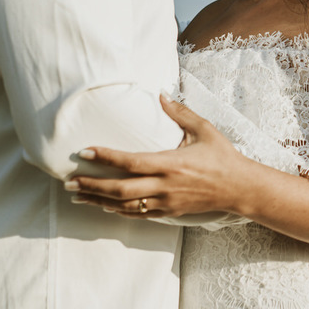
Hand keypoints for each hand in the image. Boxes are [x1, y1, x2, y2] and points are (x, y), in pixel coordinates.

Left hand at [66, 94, 253, 218]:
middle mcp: (164, 186)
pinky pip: (138, 214)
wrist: (239, 188)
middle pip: (120, 189)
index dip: (105, 157)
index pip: (130, 162)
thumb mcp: (204, 129)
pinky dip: (118, 210)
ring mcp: (166, 202)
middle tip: (69, 181)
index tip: (84, 151)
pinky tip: (104, 206)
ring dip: (98, 200)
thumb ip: (180, 112)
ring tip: (78, 195)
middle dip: (92, 185)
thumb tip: (161, 95)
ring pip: (125, 205)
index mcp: (170, 164)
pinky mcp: (170, 212)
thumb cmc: (223, 156)